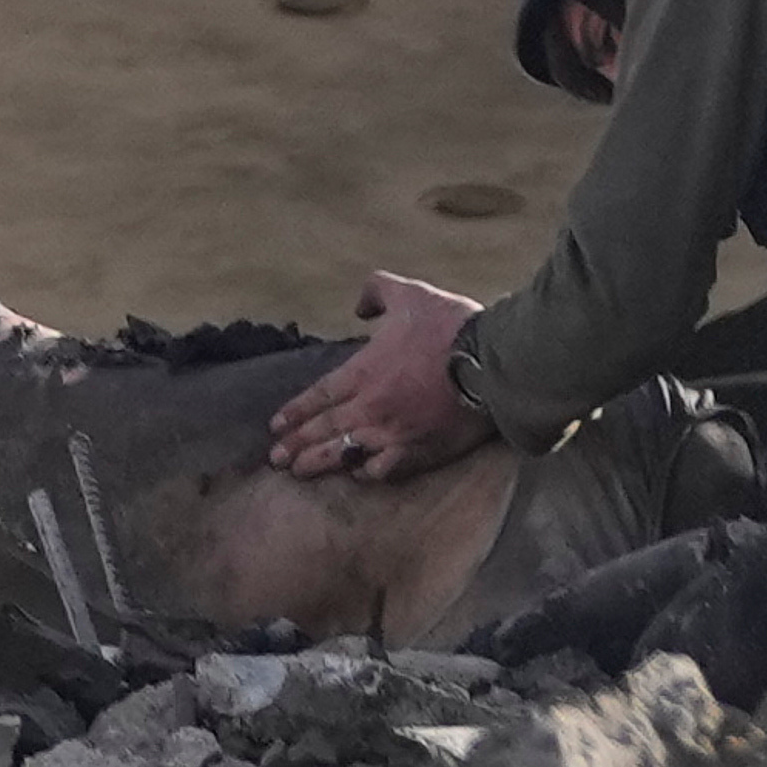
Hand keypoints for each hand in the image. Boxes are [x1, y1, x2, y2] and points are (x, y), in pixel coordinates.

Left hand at [267, 273, 493, 480]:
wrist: (491, 362)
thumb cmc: (450, 327)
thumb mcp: (409, 293)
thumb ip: (377, 291)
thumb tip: (359, 305)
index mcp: (363, 372)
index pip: (319, 396)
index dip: (295, 412)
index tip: (277, 425)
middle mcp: (370, 407)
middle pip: (324, 429)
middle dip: (296, 444)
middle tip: (275, 459)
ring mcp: (393, 433)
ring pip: (345, 453)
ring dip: (319, 464)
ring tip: (299, 472)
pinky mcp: (419, 451)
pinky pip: (384, 469)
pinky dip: (367, 473)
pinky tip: (358, 475)